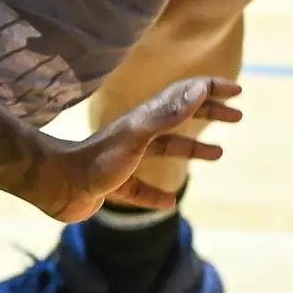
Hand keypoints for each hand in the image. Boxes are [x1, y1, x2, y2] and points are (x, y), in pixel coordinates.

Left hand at [36, 78, 241, 222]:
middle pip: (177, 121)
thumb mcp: (138, 137)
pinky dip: (155, 194)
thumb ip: (167, 115)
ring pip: (162, 153)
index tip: (237, 91)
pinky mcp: (112, 186)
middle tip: (237, 116)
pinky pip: (139, 190)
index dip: (208, 91)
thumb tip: (199, 90)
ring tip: (218, 155)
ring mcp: (123, 161)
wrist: (55, 185)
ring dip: (191, 151)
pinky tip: (167, 202)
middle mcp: (135, 137)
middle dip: (208, 114)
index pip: (181, 97)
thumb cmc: (96, 160)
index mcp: (142, 122)